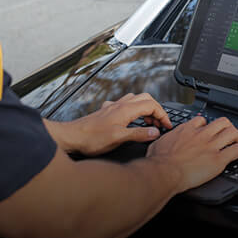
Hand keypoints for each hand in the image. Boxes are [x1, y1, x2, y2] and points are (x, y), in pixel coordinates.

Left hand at [47, 93, 172, 156]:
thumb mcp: (118, 138)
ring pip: (135, 100)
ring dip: (145, 109)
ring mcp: (112, 107)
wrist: (71, 137)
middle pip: (145, 98)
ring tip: (148, 122)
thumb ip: (138, 134)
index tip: (167, 126)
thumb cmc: (91, 138)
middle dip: (156, 110)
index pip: (152, 105)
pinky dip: (133, 110)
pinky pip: (124, 105)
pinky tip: (129, 120)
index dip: (163, 115)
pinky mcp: (106, 112)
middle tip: (159, 124)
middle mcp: (119, 105)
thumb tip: (155, 132)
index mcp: (125, 110)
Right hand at [146, 115, 237, 191]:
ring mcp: (211, 146)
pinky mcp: (218, 159)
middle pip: (222, 122)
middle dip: (227, 127)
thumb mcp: (158, 144)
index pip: (202, 121)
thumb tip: (160, 142)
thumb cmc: (158, 162)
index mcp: (187, 131)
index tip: (208, 130)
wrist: (164, 172)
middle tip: (228, 134)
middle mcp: (201, 135)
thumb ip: (164, 140)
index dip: (207, 125)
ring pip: (233, 133)